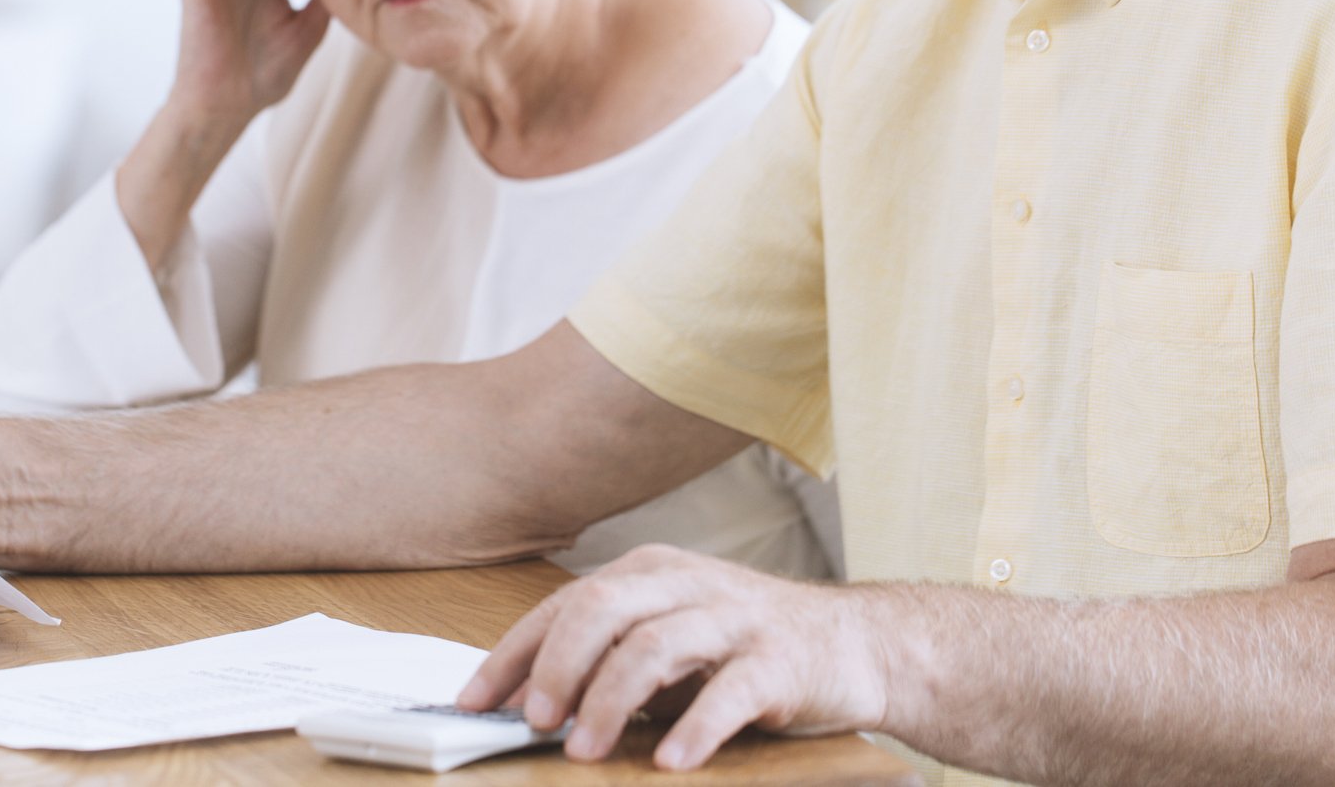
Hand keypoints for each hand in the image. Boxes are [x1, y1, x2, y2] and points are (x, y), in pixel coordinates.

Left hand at [456, 544, 892, 770]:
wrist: (861, 644)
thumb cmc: (748, 648)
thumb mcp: (671, 640)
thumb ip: (610, 660)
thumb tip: (527, 704)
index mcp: (649, 572)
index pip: (563, 606)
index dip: (513, 655)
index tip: (472, 703)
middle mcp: (686, 583)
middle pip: (602, 609)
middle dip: (557, 668)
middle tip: (534, 722)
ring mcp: (735, 618)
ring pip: (655, 646)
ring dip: (611, 702)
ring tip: (585, 752)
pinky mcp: (780, 661)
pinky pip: (730, 692)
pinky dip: (695, 727)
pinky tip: (671, 762)